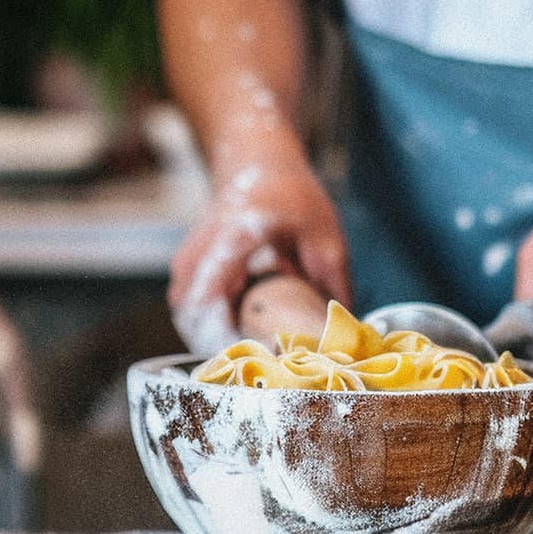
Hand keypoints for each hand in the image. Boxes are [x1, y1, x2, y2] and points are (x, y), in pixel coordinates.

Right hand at [168, 157, 350, 355]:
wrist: (254, 163)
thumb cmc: (290, 195)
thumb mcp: (325, 235)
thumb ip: (334, 283)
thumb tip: (347, 333)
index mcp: (233, 241)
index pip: (212, 302)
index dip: (228, 339)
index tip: (259, 361)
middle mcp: (200, 255)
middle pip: (195, 321)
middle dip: (224, 350)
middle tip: (261, 370)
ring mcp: (186, 264)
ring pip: (189, 321)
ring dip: (216, 341)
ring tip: (253, 354)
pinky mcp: (185, 273)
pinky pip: (190, 312)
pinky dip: (212, 328)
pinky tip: (241, 332)